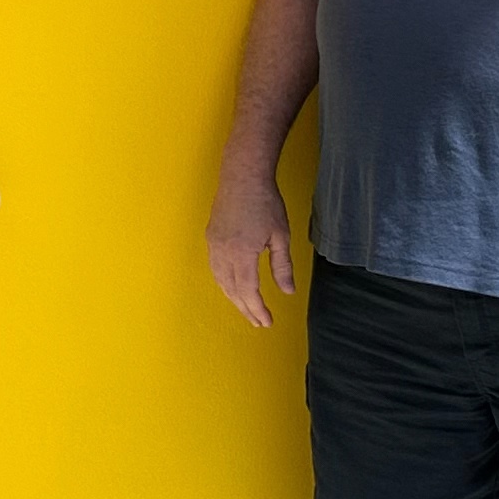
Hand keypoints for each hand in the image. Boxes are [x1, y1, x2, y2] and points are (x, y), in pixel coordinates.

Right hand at [208, 170, 295, 326]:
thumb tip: (287, 292)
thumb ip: (282, 266)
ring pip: (220, 280)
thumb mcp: (281, 236)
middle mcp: (223, 252)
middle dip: (245, 308)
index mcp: (242, 253)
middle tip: (258, 322)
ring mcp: (214, 244)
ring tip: (246, 309)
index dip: (256, 309)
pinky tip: (233, 286)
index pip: (248, 290)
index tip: (266, 322)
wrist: (242, 176)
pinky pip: (215, 268)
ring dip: (233, 298)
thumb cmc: (265, 203)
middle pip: (232, 289)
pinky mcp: (211, 237)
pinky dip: (224, 283)